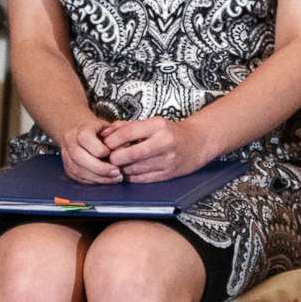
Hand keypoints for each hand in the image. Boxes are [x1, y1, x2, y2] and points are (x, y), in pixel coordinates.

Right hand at [55, 120, 123, 184]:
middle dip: (99, 167)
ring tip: (113, 178)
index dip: (99, 148)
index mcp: (81, 128)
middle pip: (78, 156)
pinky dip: (92, 181)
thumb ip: (115, 136)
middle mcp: (70, 140)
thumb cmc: (98, 131)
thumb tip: (124, 148)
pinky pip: (77, 177)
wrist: (80, 132)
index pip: (85, 138)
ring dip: (97, 177)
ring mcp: (66, 154)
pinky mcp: (67, 167)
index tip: (111, 153)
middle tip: (116, 172)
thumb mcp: (109, 127)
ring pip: (76, 169)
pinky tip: (104, 180)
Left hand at [101, 116, 215, 183]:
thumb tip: (103, 133)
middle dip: (114, 158)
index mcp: (158, 125)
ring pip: (134, 169)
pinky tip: (128, 172)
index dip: (111, 141)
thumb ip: (126, 126)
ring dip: (121, 169)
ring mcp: (167, 160)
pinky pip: (143, 179)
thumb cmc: (169, 131)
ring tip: (117, 165)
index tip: (104, 144)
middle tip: (108, 157)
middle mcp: (164, 142)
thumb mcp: (150, 123)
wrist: (197, 143)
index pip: (127, 133)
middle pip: (129, 154)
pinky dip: (131, 177)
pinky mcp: (168, 174)